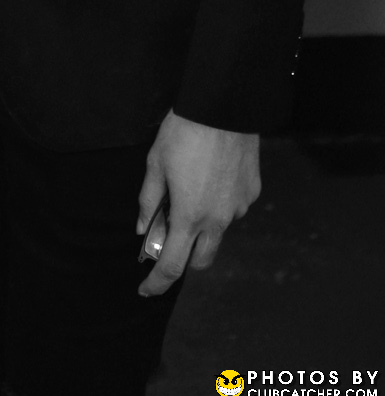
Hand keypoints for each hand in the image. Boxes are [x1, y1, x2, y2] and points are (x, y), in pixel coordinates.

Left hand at [136, 109, 259, 296]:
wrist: (223, 106)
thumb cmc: (183, 133)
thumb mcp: (155, 163)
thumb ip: (149, 201)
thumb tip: (142, 229)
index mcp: (190, 216)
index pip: (173, 265)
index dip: (157, 282)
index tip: (146, 289)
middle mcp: (219, 219)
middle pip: (201, 258)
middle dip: (184, 257)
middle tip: (168, 234)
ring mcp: (239, 207)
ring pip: (218, 230)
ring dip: (203, 223)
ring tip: (191, 187)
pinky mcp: (252, 191)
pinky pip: (232, 207)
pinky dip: (218, 202)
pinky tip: (212, 174)